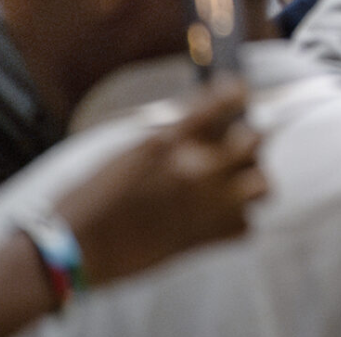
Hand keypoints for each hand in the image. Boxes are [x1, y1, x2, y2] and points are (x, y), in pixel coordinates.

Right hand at [57, 80, 265, 284]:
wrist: (77, 249)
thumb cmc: (92, 197)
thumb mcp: (130, 150)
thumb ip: (172, 134)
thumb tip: (203, 120)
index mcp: (172, 142)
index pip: (224, 102)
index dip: (236, 93)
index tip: (237, 91)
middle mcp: (197, 170)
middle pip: (255, 140)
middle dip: (249, 137)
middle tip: (236, 143)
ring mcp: (207, 205)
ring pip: (263, 184)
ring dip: (252, 179)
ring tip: (234, 182)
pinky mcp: (206, 238)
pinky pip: (246, 225)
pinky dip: (239, 220)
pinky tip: (220, 214)